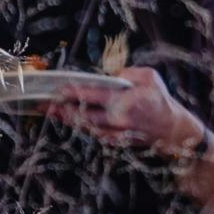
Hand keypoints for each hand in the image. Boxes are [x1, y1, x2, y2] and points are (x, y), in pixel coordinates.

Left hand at [50, 66, 206, 155]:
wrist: (172, 131)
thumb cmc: (160, 101)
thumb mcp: (150, 77)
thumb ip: (129, 72)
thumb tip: (110, 74)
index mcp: (125, 102)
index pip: (93, 95)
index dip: (73, 92)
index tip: (58, 89)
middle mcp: (116, 120)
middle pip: (81, 114)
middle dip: (60, 109)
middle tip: (41, 104)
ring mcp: (114, 133)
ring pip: (83, 125)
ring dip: (65, 118)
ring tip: (48, 110)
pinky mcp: (113, 141)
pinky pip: (91, 132)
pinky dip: (78, 125)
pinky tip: (66, 118)